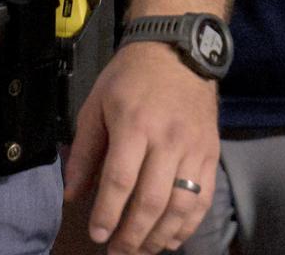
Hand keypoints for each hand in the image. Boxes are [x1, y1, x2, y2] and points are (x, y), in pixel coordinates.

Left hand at [64, 39, 218, 250]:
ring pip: (182, 204)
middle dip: (132, 234)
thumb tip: (73, 196)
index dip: (107, 214)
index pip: (120, 180)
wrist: (179, 51)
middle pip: (152, 199)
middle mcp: (168, 138)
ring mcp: (194, 146)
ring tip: (143, 250)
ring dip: (161, 235)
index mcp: (134, 124)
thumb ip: (84, 151)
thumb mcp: (96, 105)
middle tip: (117, 252)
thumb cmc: (131, 78)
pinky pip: (205, 196)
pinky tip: (172, 237)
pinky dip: (189, 223)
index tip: (98, 235)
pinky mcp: (211, 152)